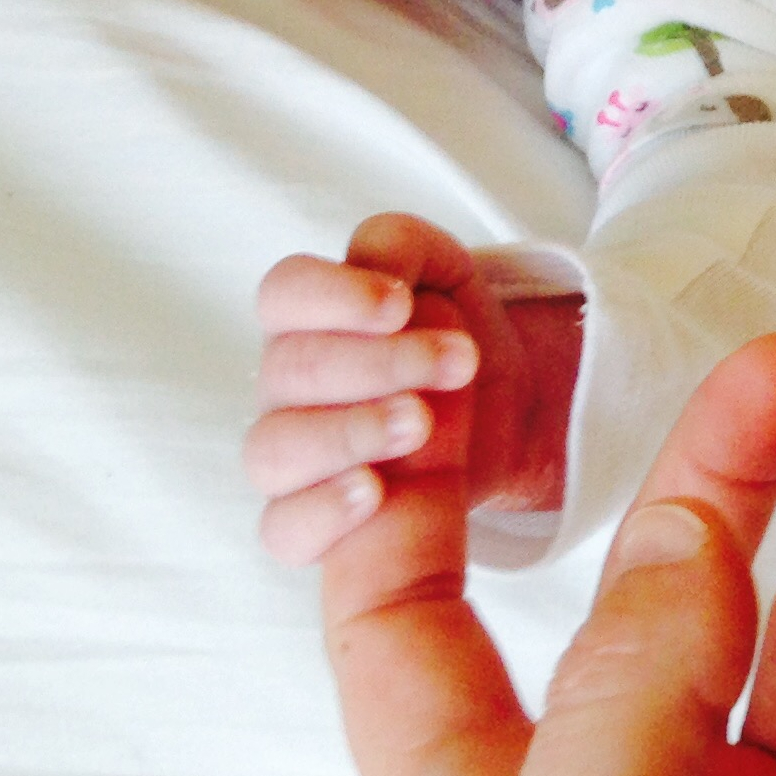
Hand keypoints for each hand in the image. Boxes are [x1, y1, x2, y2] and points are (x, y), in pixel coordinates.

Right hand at [245, 213, 581, 562]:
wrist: (503, 408)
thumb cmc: (451, 331)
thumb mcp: (443, 270)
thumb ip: (402, 247)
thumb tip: (378, 269)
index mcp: (305, 317)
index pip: (283, 294)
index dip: (335, 296)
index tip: (401, 304)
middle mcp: (284, 386)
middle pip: (290, 370)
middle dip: (378, 364)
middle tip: (456, 360)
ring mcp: (289, 456)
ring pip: (272, 449)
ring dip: (350, 433)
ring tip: (422, 423)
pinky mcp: (307, 520)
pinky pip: (282, 529)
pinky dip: (322, 512)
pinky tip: (374, 492)